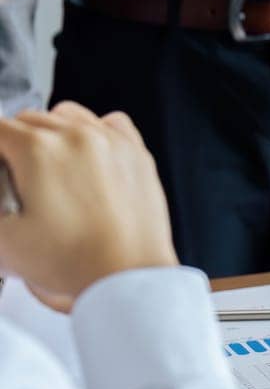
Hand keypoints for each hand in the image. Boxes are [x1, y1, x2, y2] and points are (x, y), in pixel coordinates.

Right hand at [0, 101, 178, 310]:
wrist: (126, 273)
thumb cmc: (70, 260)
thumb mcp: (3, 241)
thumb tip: (1, 194)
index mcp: (40, 150)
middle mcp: (77, 136)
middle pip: (30, 120)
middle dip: (13, 142)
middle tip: (12, 174)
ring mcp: (112, 140)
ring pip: (69, 115)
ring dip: (50, 131)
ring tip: (45, 165)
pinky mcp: (137, 152)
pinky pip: (110, 123)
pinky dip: (93, 131)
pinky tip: (86, 156)